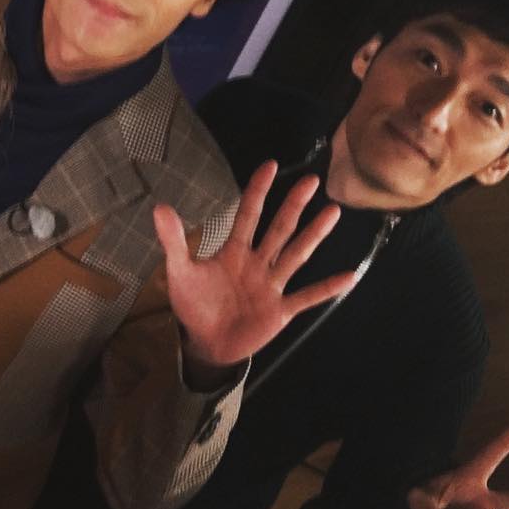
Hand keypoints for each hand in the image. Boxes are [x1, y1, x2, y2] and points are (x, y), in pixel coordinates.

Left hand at [157, 160, 352, 369]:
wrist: (206, 343)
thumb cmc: (195, 304)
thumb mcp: (180, 273)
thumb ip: (174, 242)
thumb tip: (159, 208)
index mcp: (234, 251)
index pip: (248, 214)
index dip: (258, 190)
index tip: (270, 165)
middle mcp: (257, 262)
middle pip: (279, 229)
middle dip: (293, 205)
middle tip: (311, 180)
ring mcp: (271, 285)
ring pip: (296, 254)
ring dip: (314, 234)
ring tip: (333, 211)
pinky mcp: (281, 310)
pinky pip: (307, 297)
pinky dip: (327, 288)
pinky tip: (349, 275)